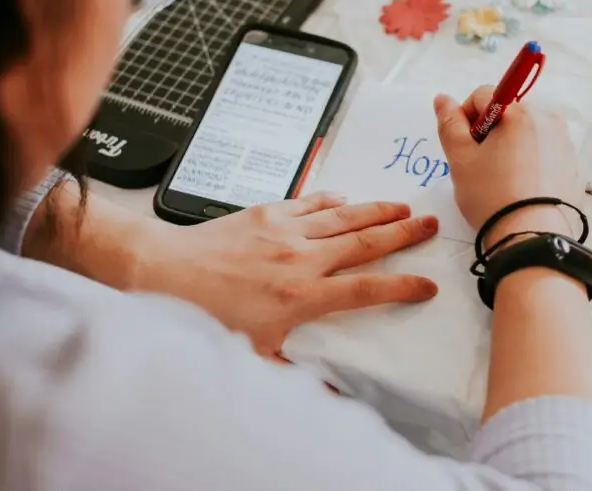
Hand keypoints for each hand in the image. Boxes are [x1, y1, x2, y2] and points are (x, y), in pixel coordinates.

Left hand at [133, 193, 438, 358]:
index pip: (367, 288)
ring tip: (404, 206)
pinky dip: (333, 200)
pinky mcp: (268, 212)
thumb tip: (330, 392)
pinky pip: (311, 202)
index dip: (403, 286)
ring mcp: (286, 230)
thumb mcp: (252, 354)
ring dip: (378, 210)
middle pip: (366, 242)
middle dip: (403, 233)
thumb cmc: (205, 315)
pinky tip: (346, 198)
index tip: (427, 284)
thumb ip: (296, 369)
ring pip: (345, 216)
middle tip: (430, 226)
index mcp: (303, 296)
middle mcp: (302, 258)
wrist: (162, 271)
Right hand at [434, 86, 581, 246]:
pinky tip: (519, 187)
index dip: (465, 118)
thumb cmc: (492, 196)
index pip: (483, 95)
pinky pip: (543, 152)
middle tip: (480, 164)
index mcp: (520, 112)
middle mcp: (547, 120)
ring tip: (500, 178)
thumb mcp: (460, 159)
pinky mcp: (571, 165)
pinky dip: (528, 161)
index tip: (463, 145)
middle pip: (507, 113)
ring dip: (508, 146)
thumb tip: (443, 99)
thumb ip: (449, 124)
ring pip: (525, 133)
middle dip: (489, 132)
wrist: (533, 236)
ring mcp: (563, 142)